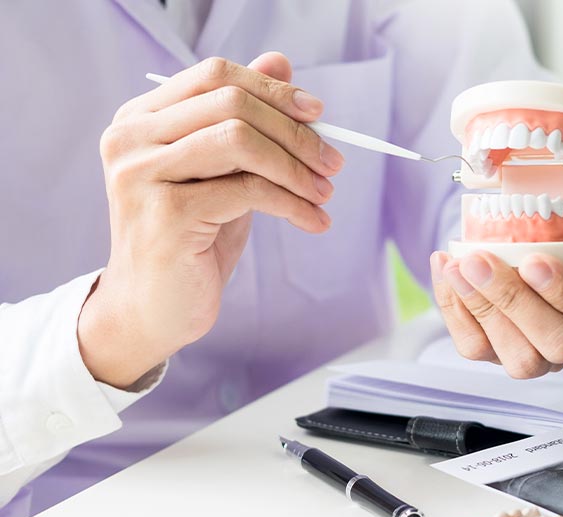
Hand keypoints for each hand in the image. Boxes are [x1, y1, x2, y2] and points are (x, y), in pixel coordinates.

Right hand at [77, 53, 343, 387]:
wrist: (153, 309)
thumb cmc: (191, 240)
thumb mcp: (222, 174)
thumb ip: (243, 121)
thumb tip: (281, 63)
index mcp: (140, 119)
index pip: (215, 76)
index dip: (272, 89)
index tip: (317, 114)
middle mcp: (131, 139)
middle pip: (231, 104)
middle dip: (294, 132)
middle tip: (333, 162)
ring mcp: (143, 176)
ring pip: (241, 142)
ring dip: (297, 168)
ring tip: (325, 194)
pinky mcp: (167, 216)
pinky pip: (247, 192)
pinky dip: (293, 204)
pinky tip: (315, 221)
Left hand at [431, 186, 562, 378]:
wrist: (553, 217)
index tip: (535, 259)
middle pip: (558, 347)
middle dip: (516, 304)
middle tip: (483, 260)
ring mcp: (540, 351)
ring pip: (518, 359)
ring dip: (483, 311)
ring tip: (460, 264)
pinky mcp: (500, 349)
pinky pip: (477, 348)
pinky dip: (455, 310)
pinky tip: (447, 268)